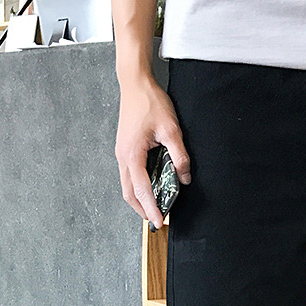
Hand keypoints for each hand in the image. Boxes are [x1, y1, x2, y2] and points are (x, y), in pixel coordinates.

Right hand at [114, 76, 190, 229]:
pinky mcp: (125, 149)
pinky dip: (137, 187)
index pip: (142, 189)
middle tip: (157, 221)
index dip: (151, 208)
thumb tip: (184, 177)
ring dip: (139, 200)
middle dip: (142, 209)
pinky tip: (149, 189)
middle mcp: (123, 157)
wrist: (135, 84)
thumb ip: (180, 156)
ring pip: (127, 185)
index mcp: (132, 154)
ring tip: (153, 209)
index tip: (160, 222)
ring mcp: (121, 153)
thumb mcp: (172, 129)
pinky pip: (129, 175)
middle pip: (129, 193)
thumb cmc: (150, 102)